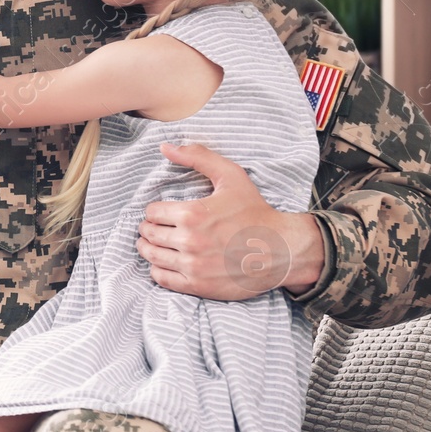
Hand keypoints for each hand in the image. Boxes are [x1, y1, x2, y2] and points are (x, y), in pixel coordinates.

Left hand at [137, 142, 325, 299]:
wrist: (282, 249)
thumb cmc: (255, 212)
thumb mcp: (231, 176)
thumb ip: (198, 157)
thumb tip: (165, 146)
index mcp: (192, 214)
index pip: (152, 212)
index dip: (156, 210)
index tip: (164, 212)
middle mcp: (189, 241)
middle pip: (148, 234)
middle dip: (150, 228)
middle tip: (158, 227)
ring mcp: (193, 266)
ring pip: (151, 256)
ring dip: (149, 248)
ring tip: (158, 243)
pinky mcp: (198, 285)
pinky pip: (162, 279)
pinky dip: (158, 270)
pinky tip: (167, 262)